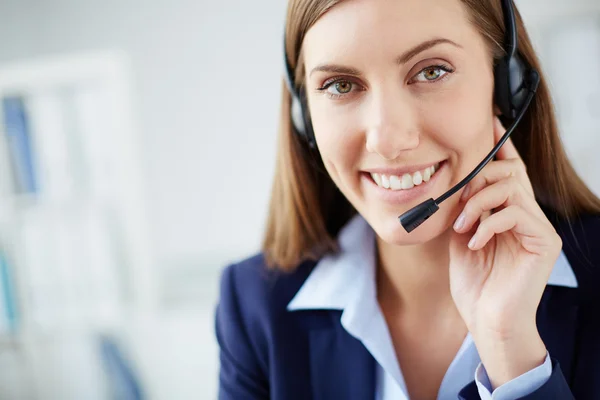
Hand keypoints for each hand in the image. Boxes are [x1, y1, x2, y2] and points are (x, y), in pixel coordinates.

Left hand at [448, 117, 561, 387]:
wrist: (486, 320)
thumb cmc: (474, 282)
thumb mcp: (461, 235)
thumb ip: (464, 207)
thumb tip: (455, 181)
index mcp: (507, 209)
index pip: (507, 166)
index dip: (498, 142)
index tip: (486, 120)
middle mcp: (527, 212)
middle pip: (509, 168)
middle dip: (476, 178)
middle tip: (457, 203)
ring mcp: (538, 226)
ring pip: (510, 186)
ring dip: (477, 202)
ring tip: (462, 227)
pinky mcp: (544, 241)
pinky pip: (514, 212)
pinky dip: (487, 223)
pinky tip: (472, 242)